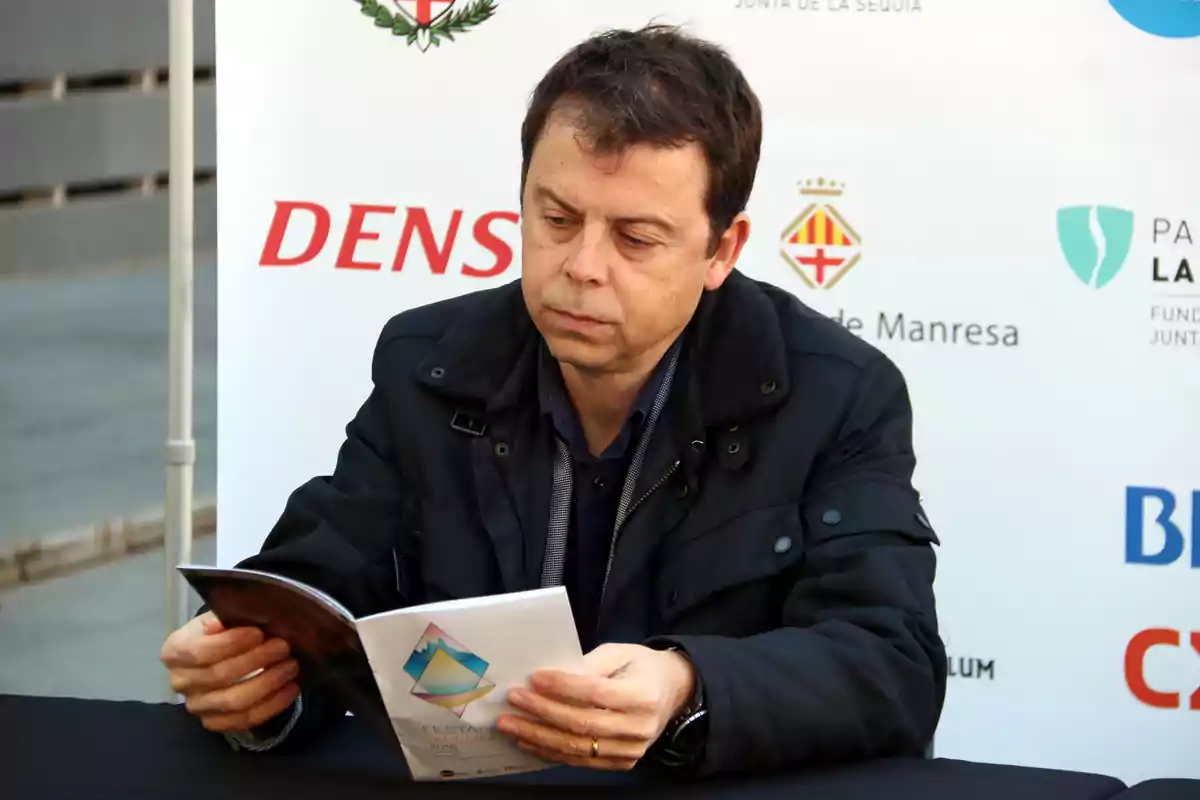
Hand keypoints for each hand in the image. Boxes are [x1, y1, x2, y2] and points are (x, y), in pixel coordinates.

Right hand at [160, 611, 299, 733]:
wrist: (216, 656)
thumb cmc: (220, 632)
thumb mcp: (218, 617)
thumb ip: (224, 617)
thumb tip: (224, 622)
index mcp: (175, 651)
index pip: (200, 652)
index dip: (231, 643)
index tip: (259, 633)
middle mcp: (180, 682)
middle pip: (220, 676)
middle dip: (257, 660)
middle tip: (283, 647)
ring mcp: (197, 706)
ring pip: (235, 701)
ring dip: (268, 683)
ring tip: (290, 666)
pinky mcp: (214, 723)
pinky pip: (245, 720)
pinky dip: (272, 705)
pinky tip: (290, 688)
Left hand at [498, 643, 694, 770]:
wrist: (672, 692)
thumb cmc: (642, 667)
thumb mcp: (620, 653)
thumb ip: (589, 664)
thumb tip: (553, 677)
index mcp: (642, 694)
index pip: (596, 693)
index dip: (563, 687)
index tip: (534, 678)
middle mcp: (639, 727)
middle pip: (582, 724)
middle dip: (542, 712)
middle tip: (514, 700)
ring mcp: (631, 750)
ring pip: (577, 748)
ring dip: (538, 737)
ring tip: (511, 724)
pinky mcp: (622, 763)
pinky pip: (581, 761)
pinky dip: (551, 752)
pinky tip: (529, 741)